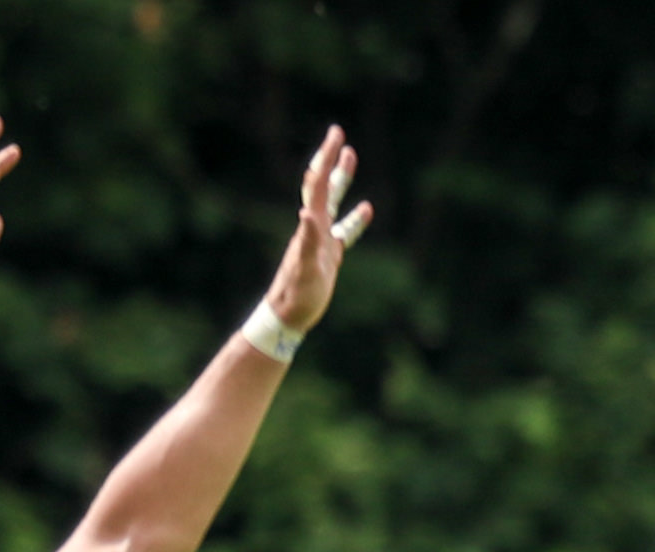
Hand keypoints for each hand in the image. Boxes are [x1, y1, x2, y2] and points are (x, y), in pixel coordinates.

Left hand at [259, 126, 371, 335]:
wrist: (288, 316)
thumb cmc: (296, 295)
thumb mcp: (304, 268)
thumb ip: (307, 241)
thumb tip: (307, 214)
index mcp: (310, 225)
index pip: (318, 184)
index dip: (326, 158)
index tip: (336, 135)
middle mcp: (313, 226)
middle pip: (323, 185)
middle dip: (330, 159)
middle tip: (338, 133)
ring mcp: (321, 239)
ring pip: (334, 202)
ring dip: (342, 179)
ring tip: (351, 156)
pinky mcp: (328, 254)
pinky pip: (345, 231)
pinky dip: (355, 219)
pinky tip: (366, 209)